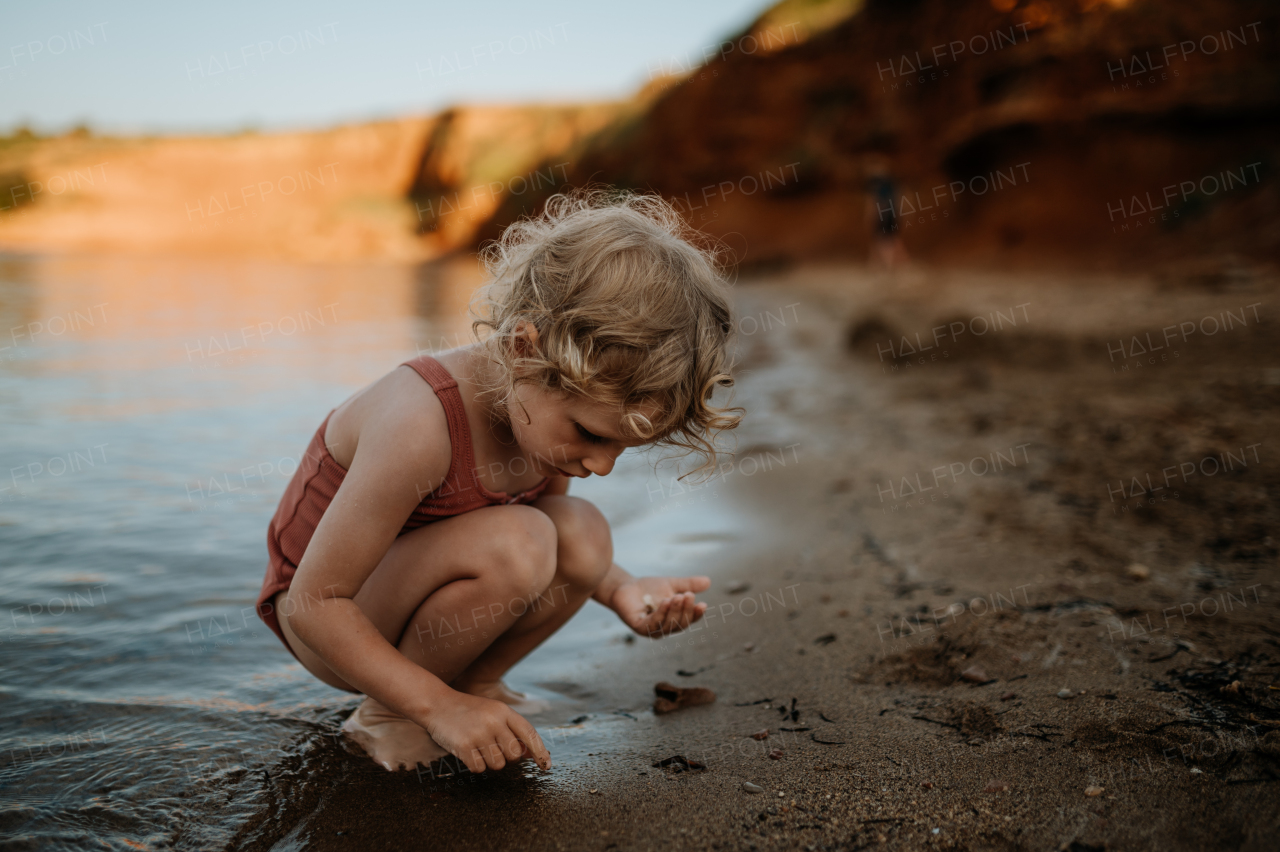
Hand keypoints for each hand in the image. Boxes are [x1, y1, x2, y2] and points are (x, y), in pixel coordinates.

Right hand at [422, 690, 550, 773]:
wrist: (437, 704)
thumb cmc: (468, 711)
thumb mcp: (492, 713)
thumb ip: (511, 730)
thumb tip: (530, 754)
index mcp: (504, 711)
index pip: (529, 733)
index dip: (540, 751)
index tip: (545, 765)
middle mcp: (494, 721)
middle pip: (514, 754)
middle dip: (506, 756)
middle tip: (492, 747)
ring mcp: (479, 734)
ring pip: (497, 764)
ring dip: (488, 761)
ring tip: (477, 746)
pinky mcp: (464, 746)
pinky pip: (479, 768)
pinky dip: (474, 764)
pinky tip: (467, 751)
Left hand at [611, 575, 710, 638]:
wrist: (626, 586)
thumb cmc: (649, 588)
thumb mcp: (672, 585)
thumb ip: (688, 584)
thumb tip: (708, 581)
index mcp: (674, 620)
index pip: (689, 621)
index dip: (696, 615)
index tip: (703, 605)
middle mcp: (664, 628)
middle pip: (680, 624)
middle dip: (686, 610)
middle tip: (688, 595)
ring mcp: (651, 630)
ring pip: (668, 625)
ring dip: (675, 611)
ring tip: (678, 596)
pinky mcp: (639, 627)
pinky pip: (652, 624)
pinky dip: (661, 613)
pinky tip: (665, 601)